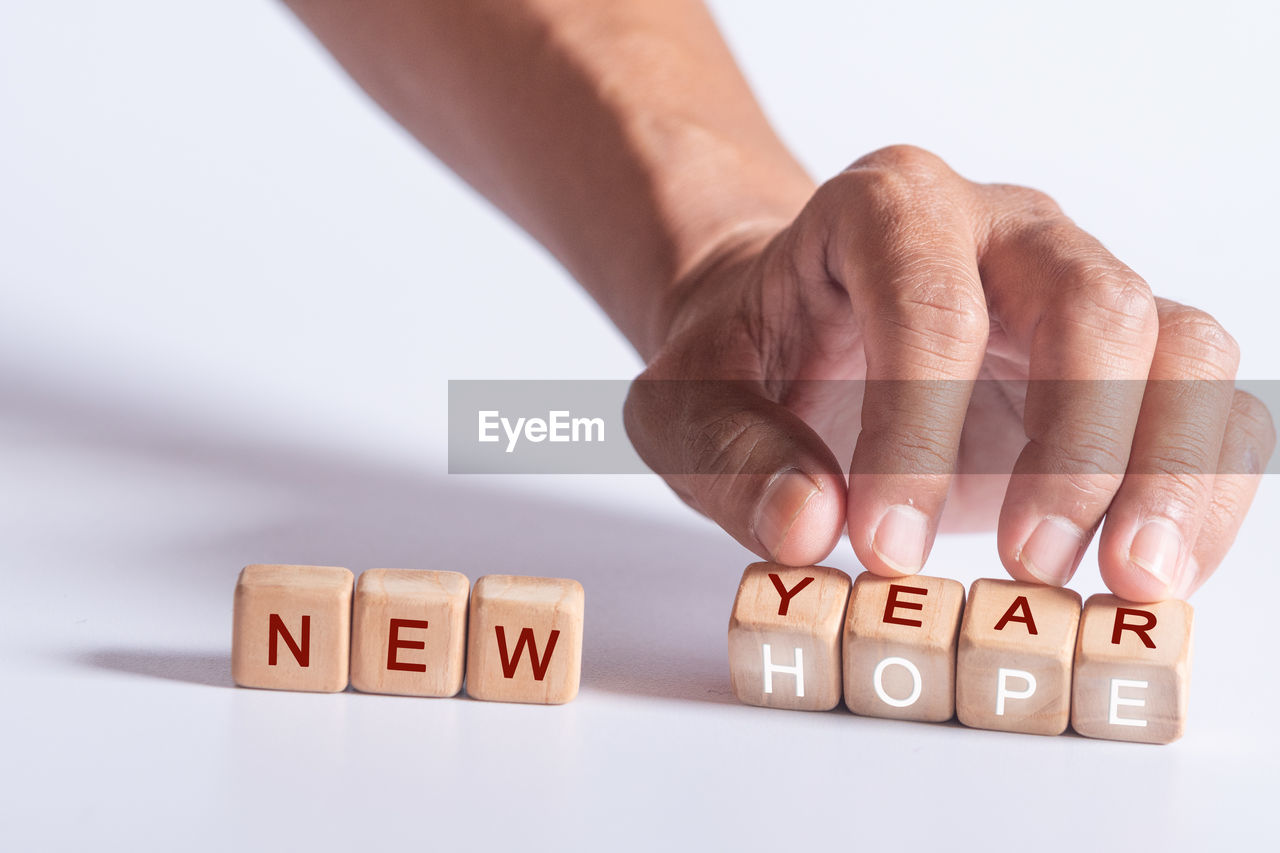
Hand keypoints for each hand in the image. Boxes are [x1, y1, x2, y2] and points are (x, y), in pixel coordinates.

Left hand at [625, 145, 1274, 600]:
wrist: (796, 332)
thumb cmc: (747, 359)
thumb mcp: (689, 406)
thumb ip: (732, 458)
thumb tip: (808, 528)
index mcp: (885, 209)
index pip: (928, 297)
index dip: (918, 424)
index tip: (887, 546)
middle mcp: (1003, 231)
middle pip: (1092, 303)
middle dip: (1075, 446)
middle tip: (1029, 566)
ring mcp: (1079, 284)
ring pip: (1183, 345)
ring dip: (1168, 472)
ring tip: (1123, 584)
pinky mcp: (1127, 357)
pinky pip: (1208, 405)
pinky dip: (1202, 491)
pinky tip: (1149, 575)